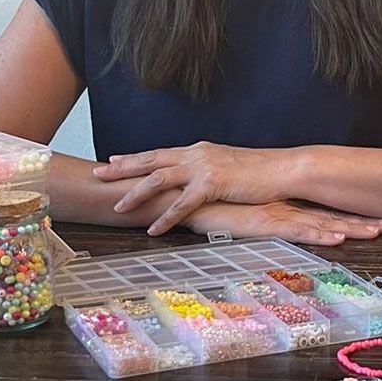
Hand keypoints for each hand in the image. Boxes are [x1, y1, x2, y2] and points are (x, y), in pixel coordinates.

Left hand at [96, 142, 291, 233]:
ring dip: (136, 193)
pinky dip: (165, 217)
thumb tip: (194, 180)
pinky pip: (182, 203)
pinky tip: (153, 229)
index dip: (135, 157)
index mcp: (198, 150)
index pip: (160, 153)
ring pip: (160, 179)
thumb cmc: (259, 172)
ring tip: (117, 205)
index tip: (113, 160)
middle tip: (98, 174)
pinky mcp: (213, 183)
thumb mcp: (227, 166)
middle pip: (151, 160)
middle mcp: (196, 154)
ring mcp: (203, 167)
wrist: (283, 169)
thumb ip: (206, 171)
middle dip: (122, 168)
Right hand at [184, 200, 381, 247]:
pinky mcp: (264, 223)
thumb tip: (276, 226)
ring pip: (321, 222)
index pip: (324, 210)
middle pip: (331, 215)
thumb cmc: (210, 208)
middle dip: (362, 220)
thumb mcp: (243, 215)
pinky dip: (319, 235)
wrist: (184, 198)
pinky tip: (338, 238)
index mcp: (283, 205)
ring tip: (378, 230)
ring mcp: (277, 214)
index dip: (351, 214)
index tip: (377, 218)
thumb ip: (260, 219)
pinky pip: (297, 231)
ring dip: (351, 227)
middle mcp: (286, 207)